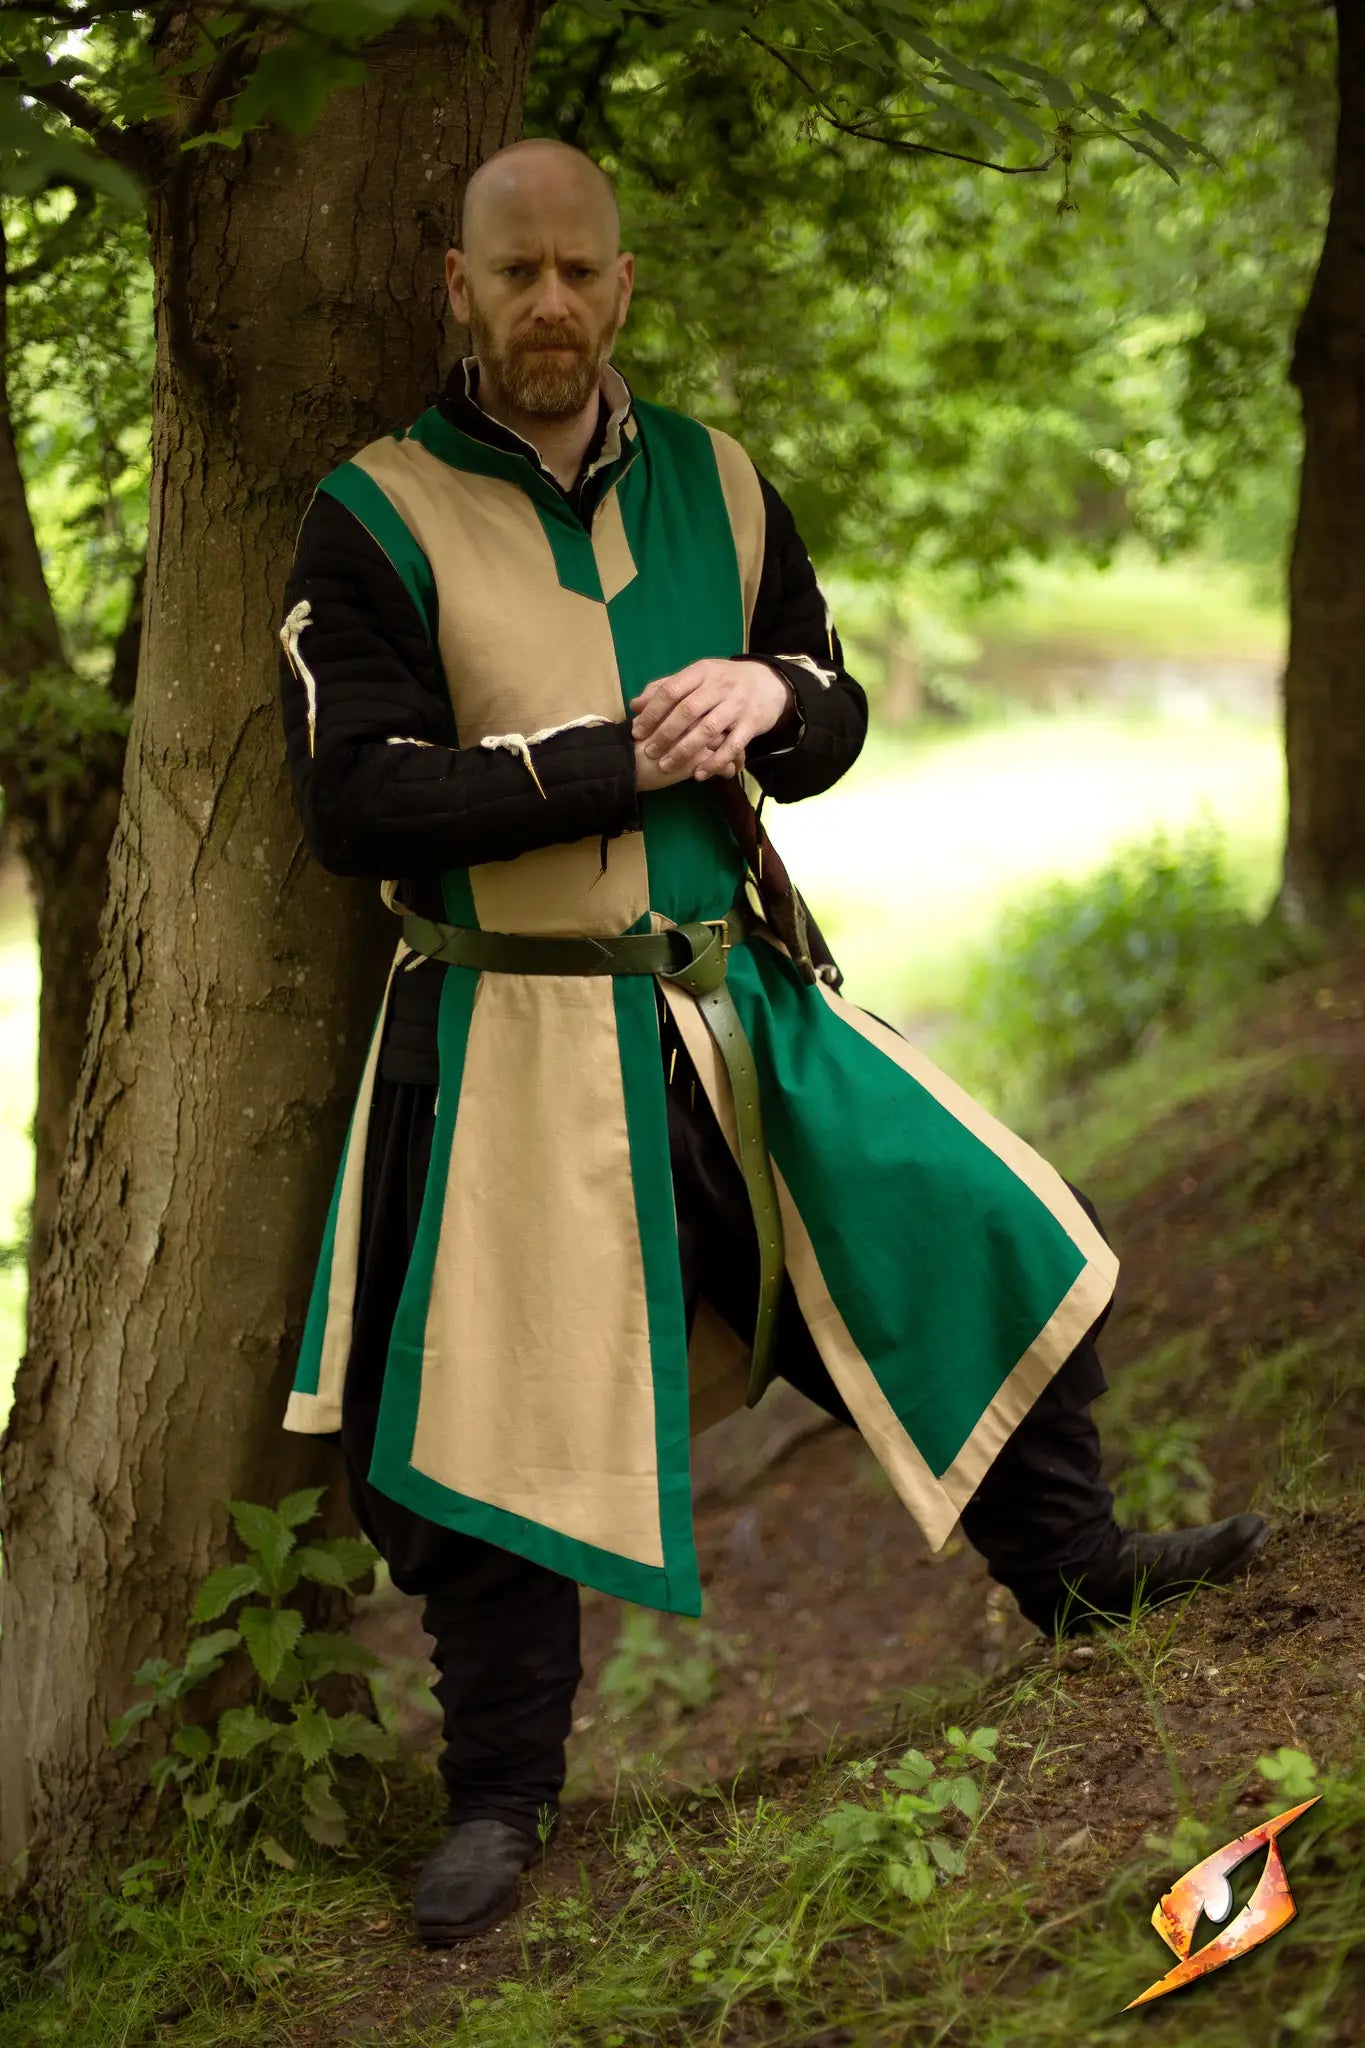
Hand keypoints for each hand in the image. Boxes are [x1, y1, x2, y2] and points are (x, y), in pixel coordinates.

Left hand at [629, 658, 790, 782]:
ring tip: (666, 766)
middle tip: (649, 753)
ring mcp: (737, 705)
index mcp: (701, 672)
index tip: (637, 732)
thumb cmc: (724, 682)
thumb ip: (667, 688)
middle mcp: (719, 686)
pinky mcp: (752, 724)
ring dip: (685, 750)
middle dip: (665, 734)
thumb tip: (635, 705)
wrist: (769, 683)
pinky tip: (699, 774)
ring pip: (708, 730)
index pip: (671, 690)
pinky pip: (732, 746)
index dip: (652, 712)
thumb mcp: (697, 676)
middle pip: (687, 711)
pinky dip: (715, 762)